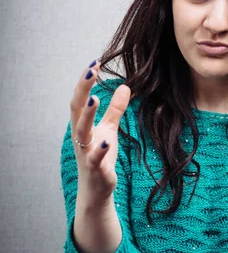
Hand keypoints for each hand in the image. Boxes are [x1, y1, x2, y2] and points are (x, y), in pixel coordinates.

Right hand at [70, 60, 130, 204]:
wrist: (96, 189)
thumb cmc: (100, 156)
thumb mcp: (109, 130)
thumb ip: (115, 109)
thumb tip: (125, 86)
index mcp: (82, 125)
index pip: (80, 98)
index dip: (86, 81)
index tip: (95, 62)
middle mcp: (80, 136)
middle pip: (77, 109)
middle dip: (83, 89)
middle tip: (91, 70)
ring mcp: (86, 152)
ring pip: (82, 131)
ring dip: (87, 115)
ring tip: (95, 98)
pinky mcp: (95, 169)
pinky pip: (95, 158)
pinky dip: (100, 149)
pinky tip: (107, 140)